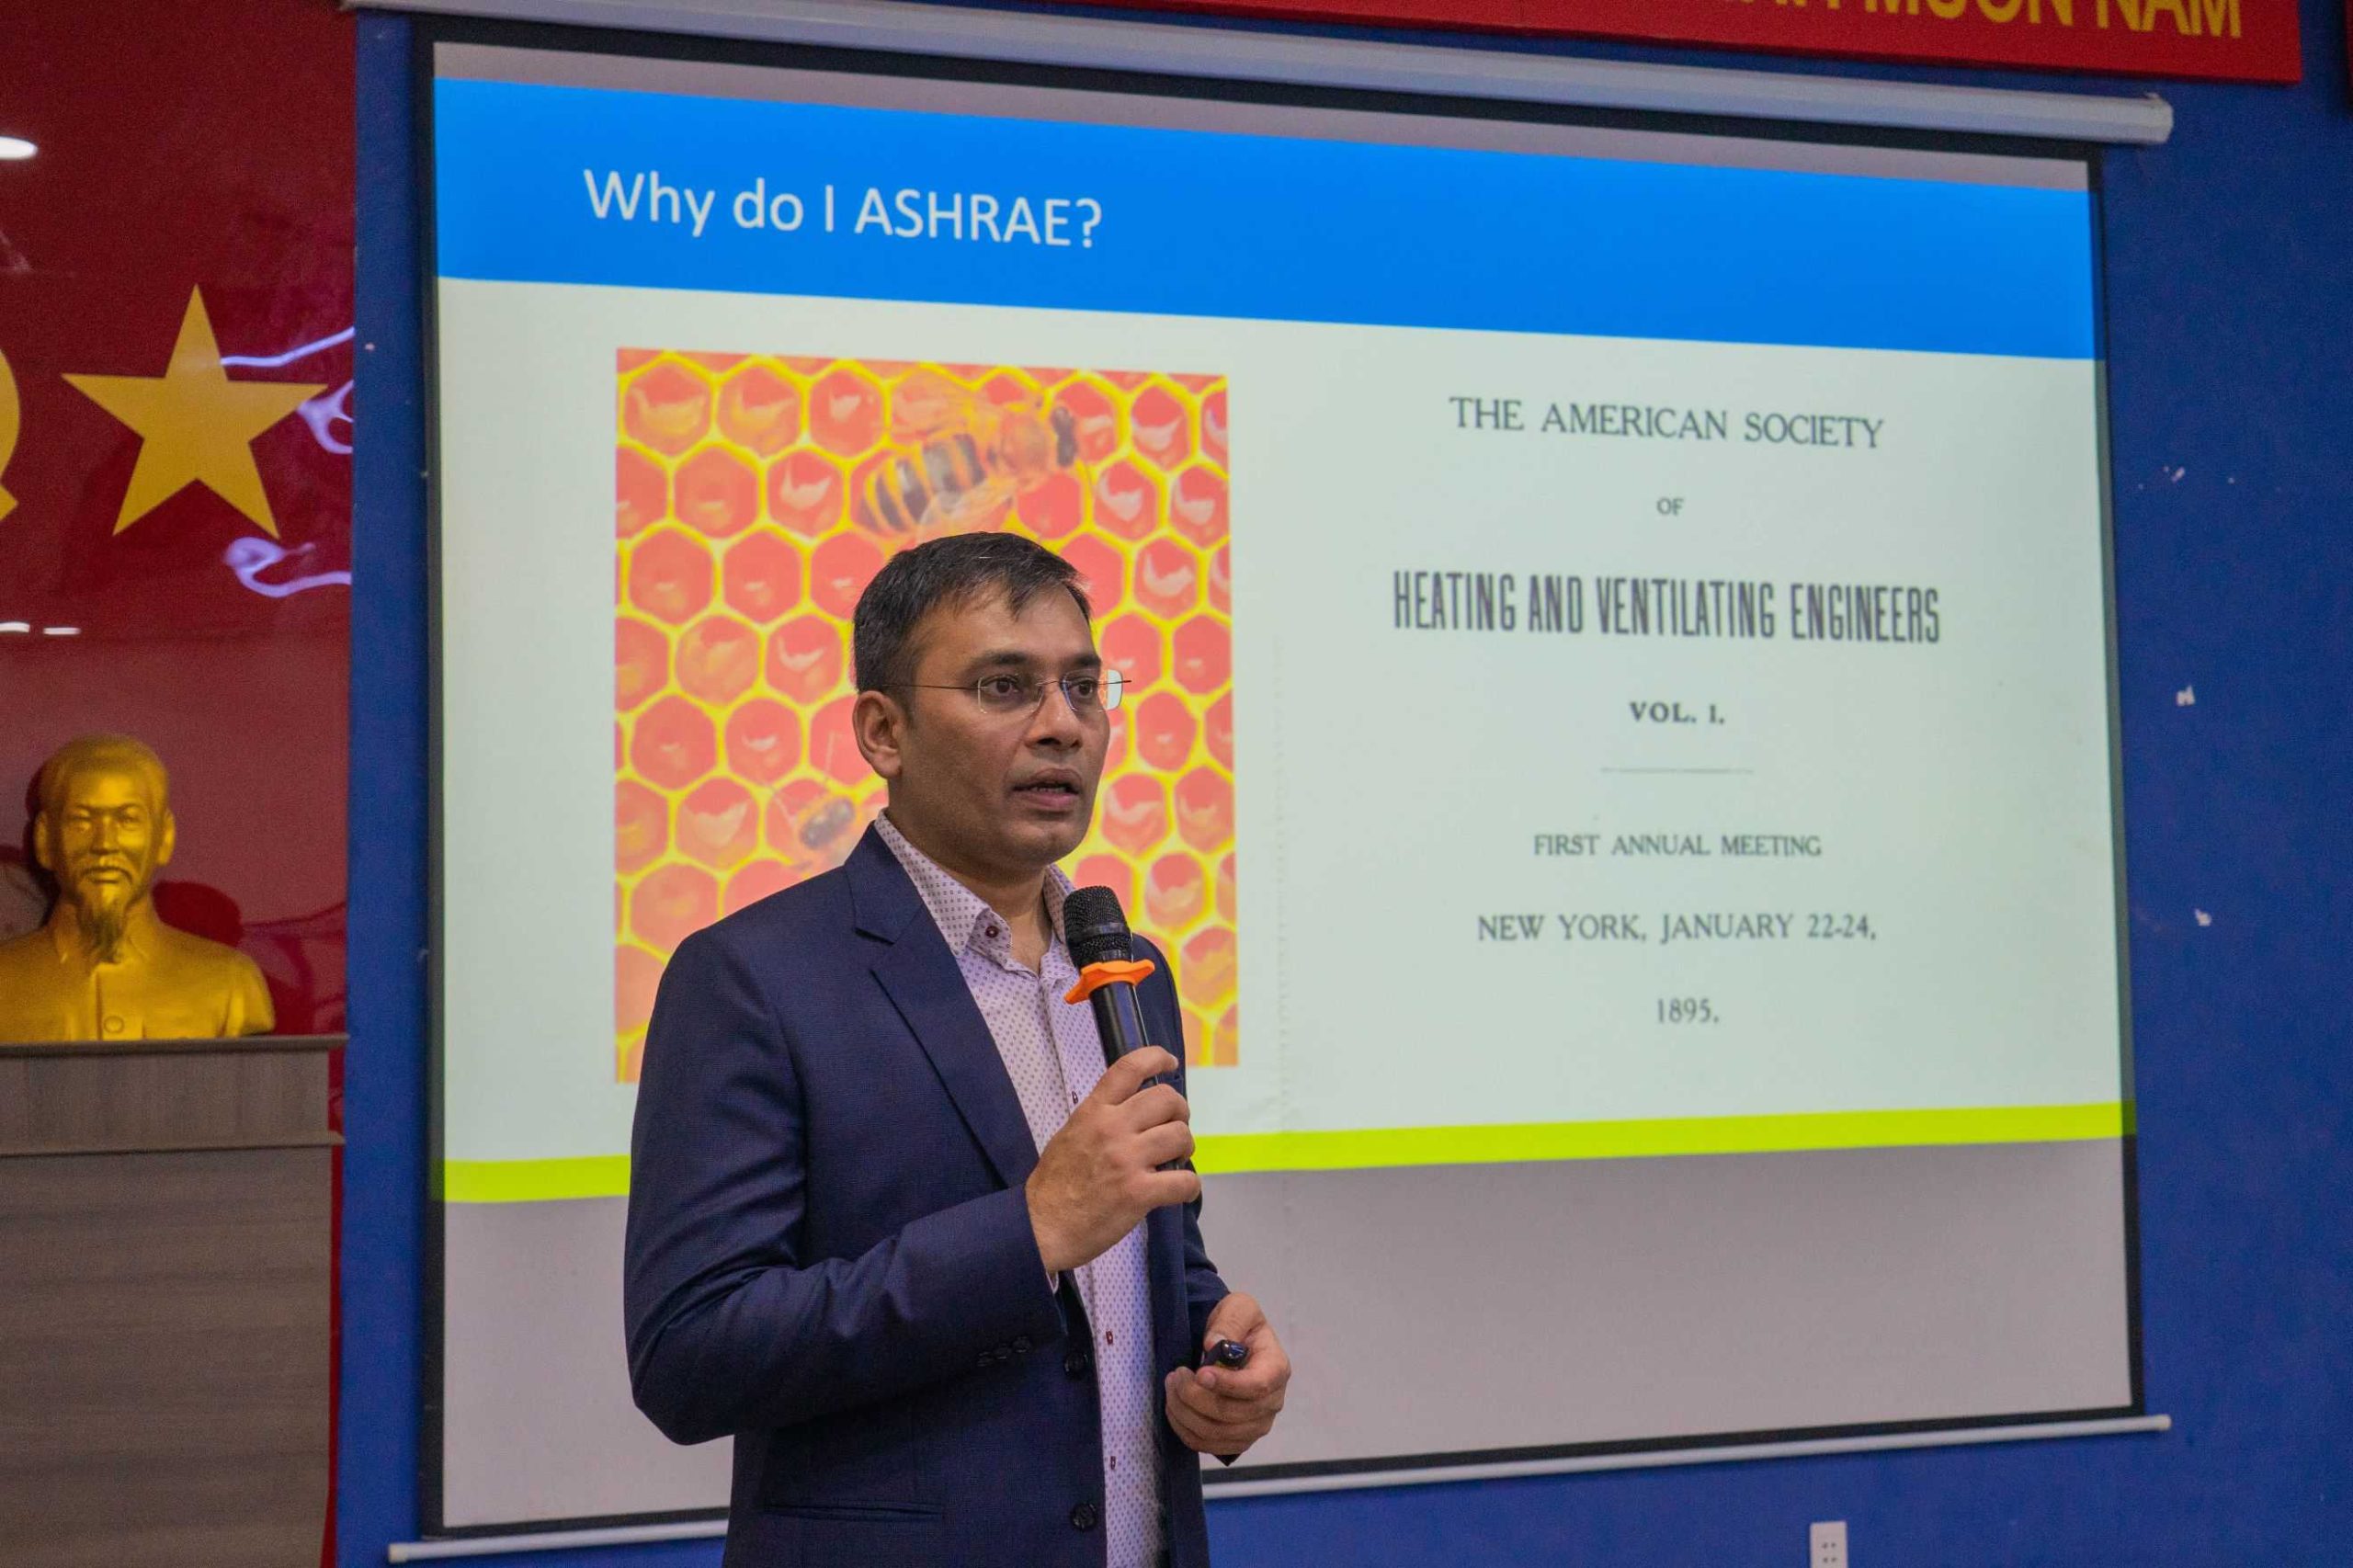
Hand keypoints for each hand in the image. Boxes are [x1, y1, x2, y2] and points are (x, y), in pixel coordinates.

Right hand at [1025, 1046, 1198, 1274]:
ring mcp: (1127, 1160)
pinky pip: (1185, 1181)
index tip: (1169, 1063)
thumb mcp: (1070, 1134)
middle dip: (1180, 1113)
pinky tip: (1180, 1191)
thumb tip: (1135, 1111)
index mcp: (1093, 1111)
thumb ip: (1101, 1118)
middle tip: (1173, 1130)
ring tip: (1175, 1161)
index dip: (1156, 1058)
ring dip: (1185, 1148)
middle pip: (1167, 1098)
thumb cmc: (1054, 1184)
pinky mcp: (1139, 1193)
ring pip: (1181, 1136)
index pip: (1129, 1068)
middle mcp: (1112, 1128)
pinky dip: (1189, 1187)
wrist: (1041, 1227)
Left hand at [1163, 1292, 1288, 1456]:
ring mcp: (1256, 1426)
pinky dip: (1185, 1429)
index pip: (1257, 1386)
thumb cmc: (1237, 1325)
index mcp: (1277, 1369)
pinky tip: (1174, 1407)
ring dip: (1185, 1412)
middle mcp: (1272, 1403)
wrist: (1231, 1343)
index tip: (1199, 1373)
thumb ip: (1230, 1321)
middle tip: (1176, 1375)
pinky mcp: (1237, 1439)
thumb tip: (1216, 1345)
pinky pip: (1207, 1445)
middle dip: (1195, 1396)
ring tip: (1172, 1386)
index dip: (1227, 1384)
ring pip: (1216, 1433)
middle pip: (1231, 1414)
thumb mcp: (1238, 1307)